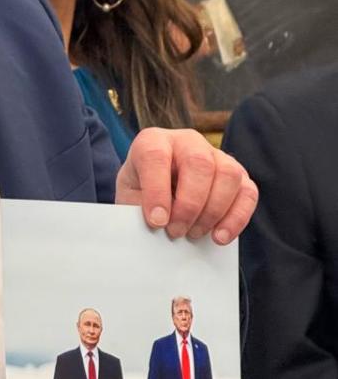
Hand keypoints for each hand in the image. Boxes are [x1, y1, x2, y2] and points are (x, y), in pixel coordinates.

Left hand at [116, 128, 257, 243]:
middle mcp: (187, 141)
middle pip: (199, 163)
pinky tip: (219, 237)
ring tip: (194, 233)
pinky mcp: (238, 175)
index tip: (156, 222)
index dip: (156, 190)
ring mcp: (216, 155)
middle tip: (176, 232)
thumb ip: (138, 209)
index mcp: (153, 141)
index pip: (155, 156)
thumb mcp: (129, 199)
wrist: (158, 198)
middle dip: (189, 204)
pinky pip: (248, 193)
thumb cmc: (141, 195)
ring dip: (212, 211)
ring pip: (228, 174)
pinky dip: (236, 218)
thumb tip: (157, 227)